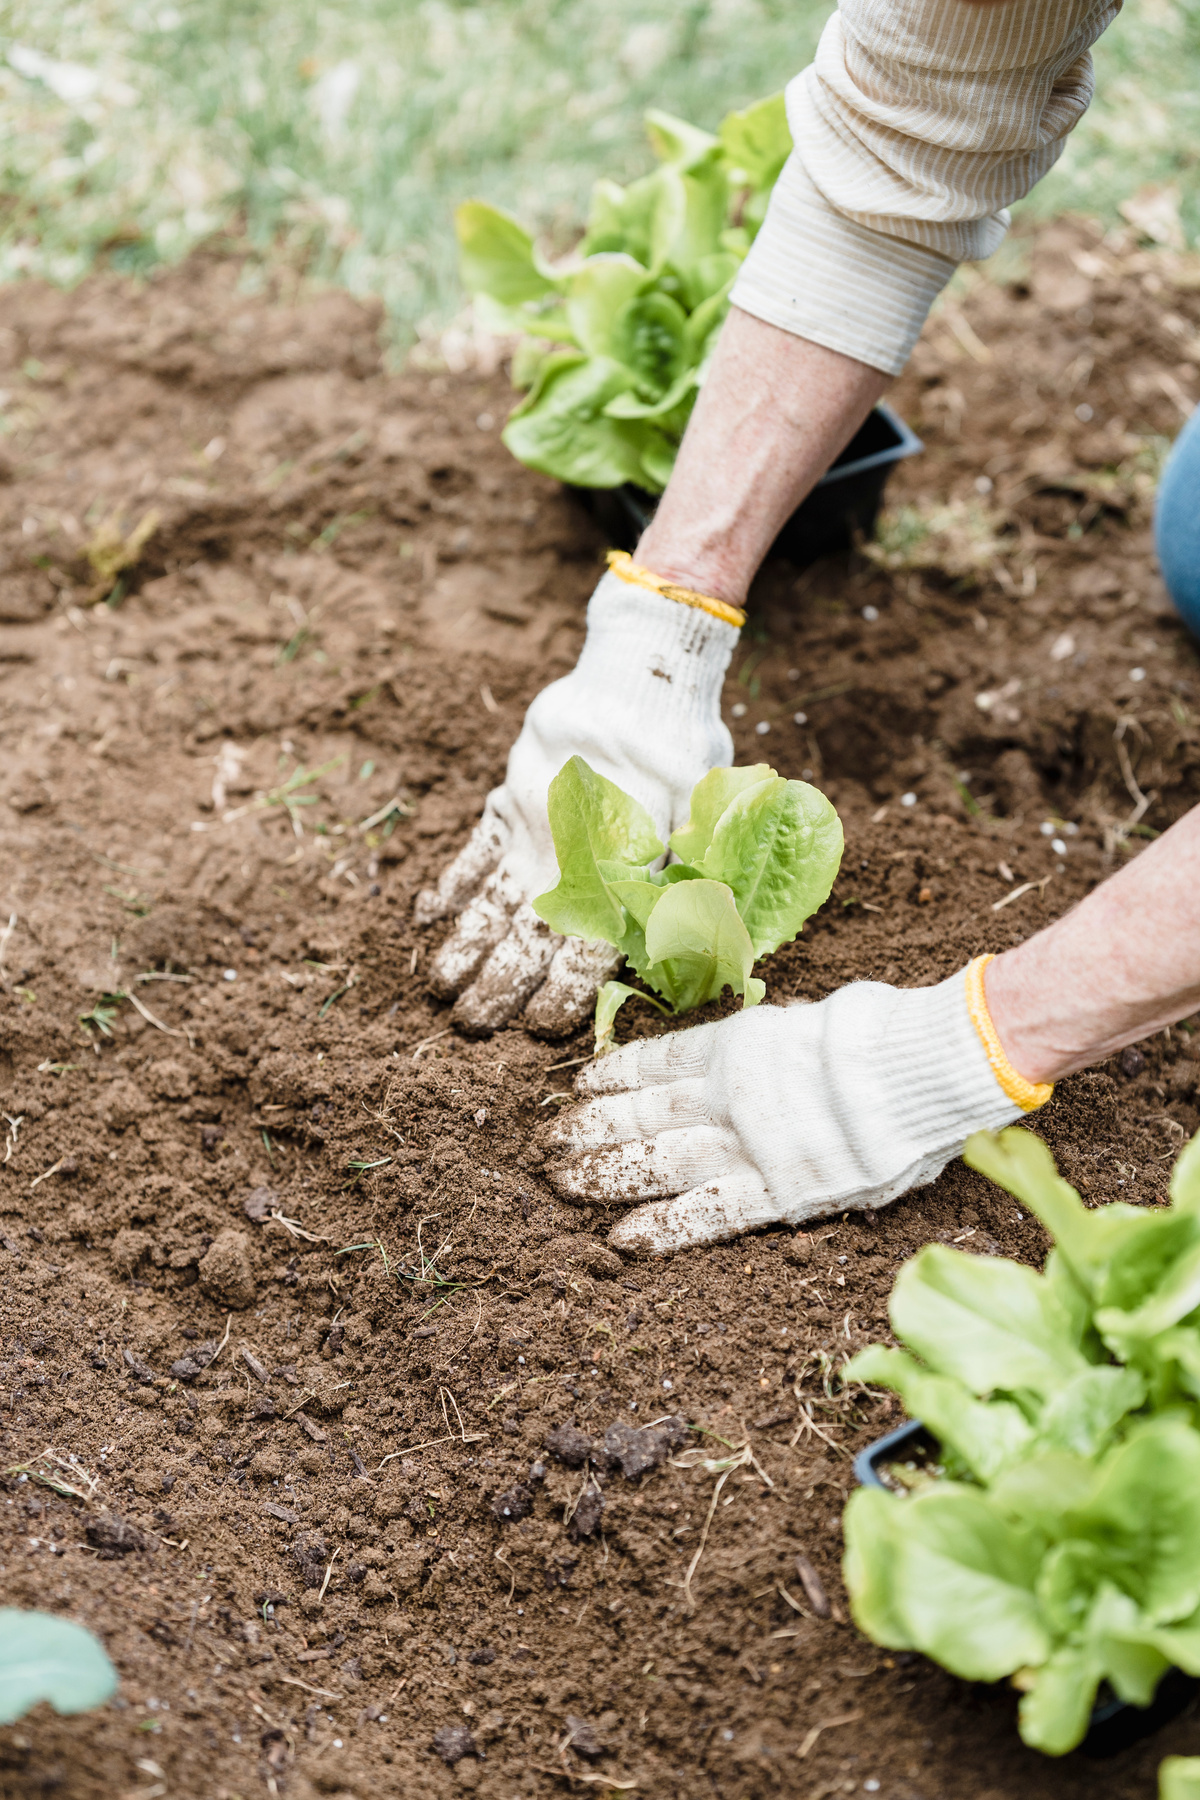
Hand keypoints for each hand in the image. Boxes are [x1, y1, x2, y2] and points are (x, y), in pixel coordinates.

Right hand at [415, 569, 738, 1035]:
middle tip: (473, 1028)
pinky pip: (471, 849)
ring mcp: (529, 829)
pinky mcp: (507, 797)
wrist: (638, 678)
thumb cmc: (684, 751)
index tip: (541, 1029)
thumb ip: (695, 884)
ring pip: (489, 901)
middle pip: (526, 939)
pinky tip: (427, 916)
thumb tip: (710, 952)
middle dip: (498, 988)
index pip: (586, 953)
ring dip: (464, 948)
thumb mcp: (707, 821)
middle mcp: (567, 859)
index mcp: (619, 872)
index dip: (561, 996)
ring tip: (442, 989)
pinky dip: (449, 883)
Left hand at [545, 970, 1025, 1251]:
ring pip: (660, 1161)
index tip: (581, 1085)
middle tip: (548, 1144)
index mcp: (740, 1045)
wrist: (923, 1066)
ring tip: (563, 1184)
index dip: (615, 1075)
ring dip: (608, 1174)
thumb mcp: (816, 1019)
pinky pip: (709, 1213)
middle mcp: (731, 1093)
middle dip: (592, 1128)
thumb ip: (777, 1046)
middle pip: (645, 1114)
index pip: (659, 1061)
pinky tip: (619, 1240)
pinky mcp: (780, 1191)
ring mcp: (751, 1144)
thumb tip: (760, 1057)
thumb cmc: (884, 1036)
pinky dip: (663, 1228)